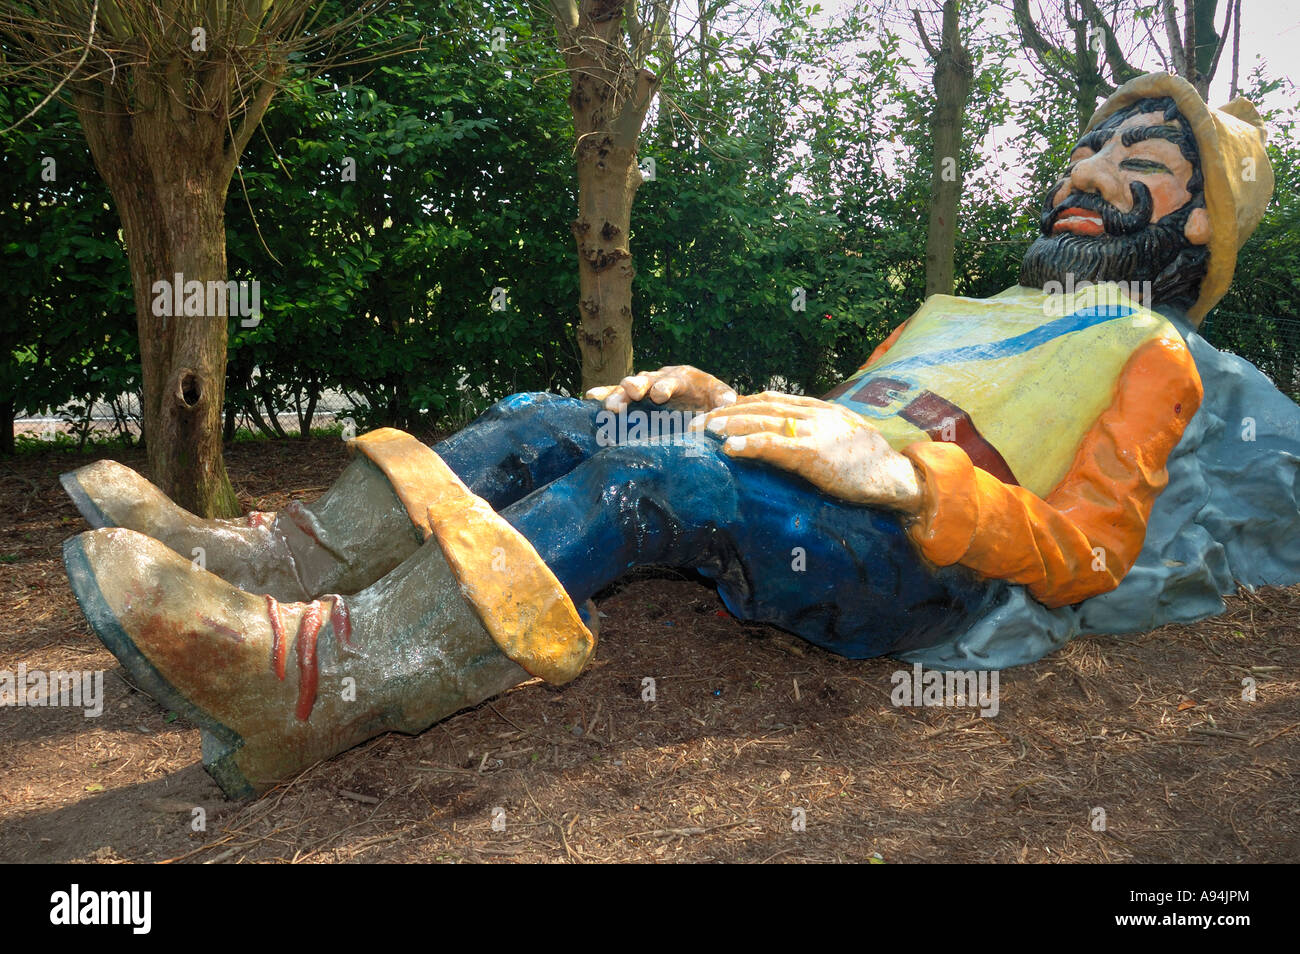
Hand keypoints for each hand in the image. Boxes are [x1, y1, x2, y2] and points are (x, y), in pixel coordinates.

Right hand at [585, 365, 736, 414]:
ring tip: (609, 407)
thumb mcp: (721, 397)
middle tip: (632, 392)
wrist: (700, 401)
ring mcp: (644, 387)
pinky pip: (616, 394)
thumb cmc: (710, 399)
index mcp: (682, 377)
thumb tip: (728, 402)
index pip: (672, 379)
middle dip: (637, 386)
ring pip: (627, 388)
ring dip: (618, 396)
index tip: (660, 395)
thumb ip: (723, 398)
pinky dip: (604, 395)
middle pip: (645, 379)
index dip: (666, 386)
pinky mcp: (633, 398)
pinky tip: (591, 398)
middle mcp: (659, 378)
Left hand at [697, 391, 923, 513]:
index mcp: (821, 409)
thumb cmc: (872, 463)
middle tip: (699, 422)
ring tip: (705, 430)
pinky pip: (774, 446)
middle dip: (727, 413)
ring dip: (730, 425)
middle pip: (761, 407)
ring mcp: (814, 431)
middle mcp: (814, 414)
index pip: (774, 399)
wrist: (896, 476)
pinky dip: (749, 444)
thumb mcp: (845, 435)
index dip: (743, 403)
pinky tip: (729, 449)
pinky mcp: (813, 454)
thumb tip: (795, 437)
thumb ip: (820, 429)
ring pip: (763, 422)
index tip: (721, 410)